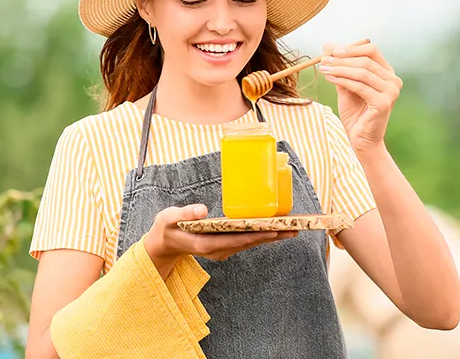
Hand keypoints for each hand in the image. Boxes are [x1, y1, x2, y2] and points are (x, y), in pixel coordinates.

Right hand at [144, 204, 295, 266]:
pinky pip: (246, 241)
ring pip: (250, 243)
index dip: (255, 235)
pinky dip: (261, 235)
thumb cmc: (166, 228)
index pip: (236, 240)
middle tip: (294, 229)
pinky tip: (274, 229)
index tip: (273, 230)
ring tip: (292, 229)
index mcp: (207, 244)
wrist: (164, 244)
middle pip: (249, 243)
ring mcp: (222, 250)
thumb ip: (184, 213)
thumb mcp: (168, 218)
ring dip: (270, 236)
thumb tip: (202, 210)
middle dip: (271, 236)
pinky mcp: (225, 246)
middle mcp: (218, 250)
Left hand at [320, 40, 402, 153]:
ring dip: (340, 68)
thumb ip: (340, 66)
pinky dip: (342, 80)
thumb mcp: (345, 84)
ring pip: (362, 72)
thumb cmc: (355, 112)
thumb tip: (328, 44)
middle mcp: (394, 80)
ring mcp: (391, 91)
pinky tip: (329, 78)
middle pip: (366, 60)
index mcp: (388, 73)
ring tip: (323, 68)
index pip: (371, 51)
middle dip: (342, 58)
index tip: (331, 50)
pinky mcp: (384, 102)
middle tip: (323, 59)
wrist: (361, 138)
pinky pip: (359, 86)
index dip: (351, 48)